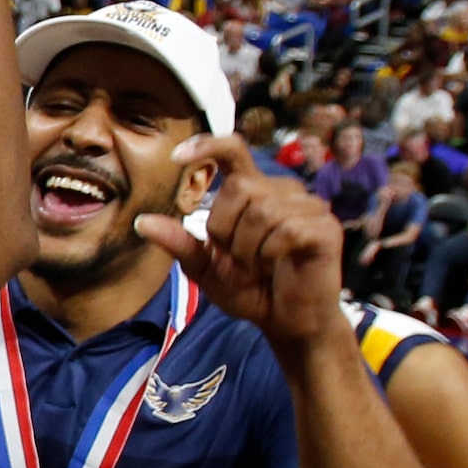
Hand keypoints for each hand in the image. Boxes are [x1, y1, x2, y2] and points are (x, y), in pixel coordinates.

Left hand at [140, 138, 346, 356]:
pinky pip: (288, 230)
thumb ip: (179, 243)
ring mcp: (308, 207)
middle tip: (239, 258)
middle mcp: (282, 191)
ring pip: (262, 210)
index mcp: (252, 191)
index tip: (176, 157)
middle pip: (239, 189)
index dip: (207, 145)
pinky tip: (278, 265)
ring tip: (258, 265)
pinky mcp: (325, 228)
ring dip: (250, 247)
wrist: (288, 322)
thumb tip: (142, 222)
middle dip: (227, 230)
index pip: (232, 150)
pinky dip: (273, 253)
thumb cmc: (250, 289)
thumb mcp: (205, 268)